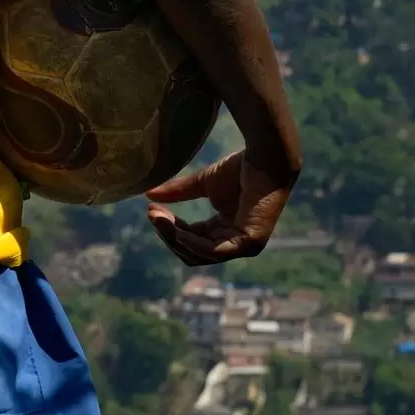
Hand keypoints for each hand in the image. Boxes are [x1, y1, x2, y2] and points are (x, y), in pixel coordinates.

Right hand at [146, 151, 292, 265]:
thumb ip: (179, 193)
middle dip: (168, 235)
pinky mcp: (251, 243)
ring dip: (175, 237)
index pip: (191, 240)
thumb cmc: (240, 169)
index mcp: (224, 231)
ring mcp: (244, 246)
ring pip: (200, 254)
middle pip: (192, 252)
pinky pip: (214, 251)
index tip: (151, 211)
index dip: (170, 229)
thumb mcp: (202, 184)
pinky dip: (192, 242)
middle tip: (152, 214)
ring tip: (158, 217)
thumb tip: (148, 194)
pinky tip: (176, 228)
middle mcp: (234, 242)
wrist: (265, 159)